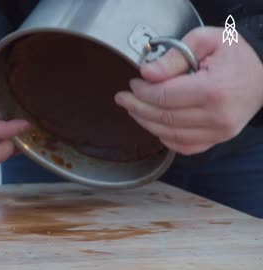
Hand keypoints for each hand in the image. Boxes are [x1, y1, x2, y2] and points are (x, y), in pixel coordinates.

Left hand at [115, 27, 262, 154]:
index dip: (142, 92)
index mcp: (213, 90)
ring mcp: (219, 132)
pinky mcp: (218, 139)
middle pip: (163, 117)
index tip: (133, 84)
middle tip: (123, 98)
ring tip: (133, 109)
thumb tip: (147, 73)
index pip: (164, 96)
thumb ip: (174, 57)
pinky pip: (183, 146)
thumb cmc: (235, 55)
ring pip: (169, 134)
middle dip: (136, 107)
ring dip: (146, 122)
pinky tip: (153, 124)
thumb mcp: (205, 40)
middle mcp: (217, 116)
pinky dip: (164, 137)